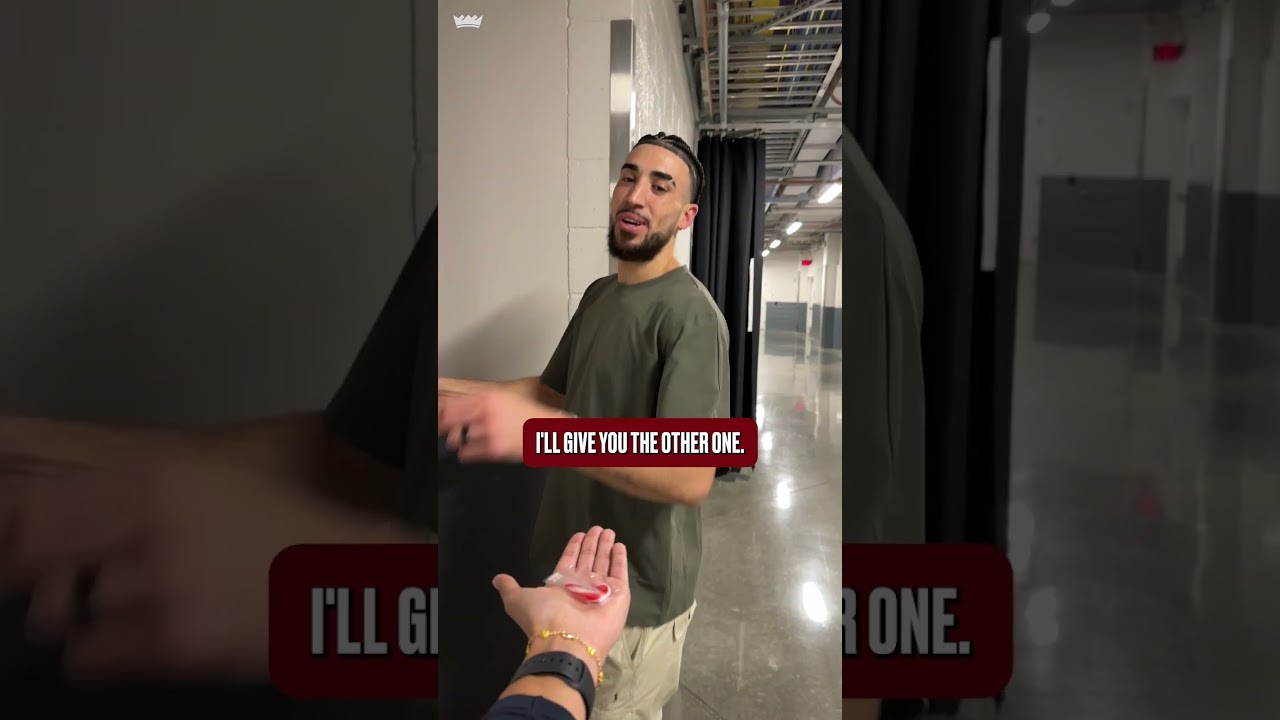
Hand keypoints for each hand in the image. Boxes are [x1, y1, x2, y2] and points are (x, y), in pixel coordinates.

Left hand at [0, 463, 399, 682]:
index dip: (26, 533)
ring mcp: (167, 588)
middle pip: (41, 558)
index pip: (47, 506)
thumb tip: (54, 518)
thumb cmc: (289, 528)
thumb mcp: (213, 482)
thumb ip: (137, 492)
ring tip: (129, 606)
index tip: (24, 547)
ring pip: (68, 607)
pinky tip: (138, 636)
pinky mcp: (179, 643)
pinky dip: (100, 651)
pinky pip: (91, 656)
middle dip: (40, 574)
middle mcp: (159, 527)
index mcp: (166, 479)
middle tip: (53, 584)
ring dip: (86, 610)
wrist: (352, 578)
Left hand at [438, 389, 556, 462]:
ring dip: (466, 439)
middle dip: (449, 426)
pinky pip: (467, 453)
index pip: (453, 405)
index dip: (445, 413)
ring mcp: (490, 432)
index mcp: (489, 398)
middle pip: (451, 421)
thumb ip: (480, 402)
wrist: (548, 432)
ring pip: (461, 437)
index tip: (442, 418)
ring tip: (479, 438)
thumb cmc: (529, 415)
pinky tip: (478, 448)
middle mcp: (487, 413)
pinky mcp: (493, 450)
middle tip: (452, 430)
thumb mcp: (504, 399)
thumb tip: (456, 407)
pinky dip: (468, 452)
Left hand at [492, 527, 629, 665]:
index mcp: (561, 587)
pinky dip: (620, 559)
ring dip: (606, 547)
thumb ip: (509, 587)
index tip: (579, 534)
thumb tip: (497, 578)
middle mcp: (582, 587)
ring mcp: (601, 591)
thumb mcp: (517, 599)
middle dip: (592, 544)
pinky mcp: (618, 594)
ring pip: (604, 563)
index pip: (569, 561)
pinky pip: (619, 572)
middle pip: (588, 560)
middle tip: (598, 527)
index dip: (574, 548)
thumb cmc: (542, 616)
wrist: (566, 639)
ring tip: (609, 530)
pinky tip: (620, 545)